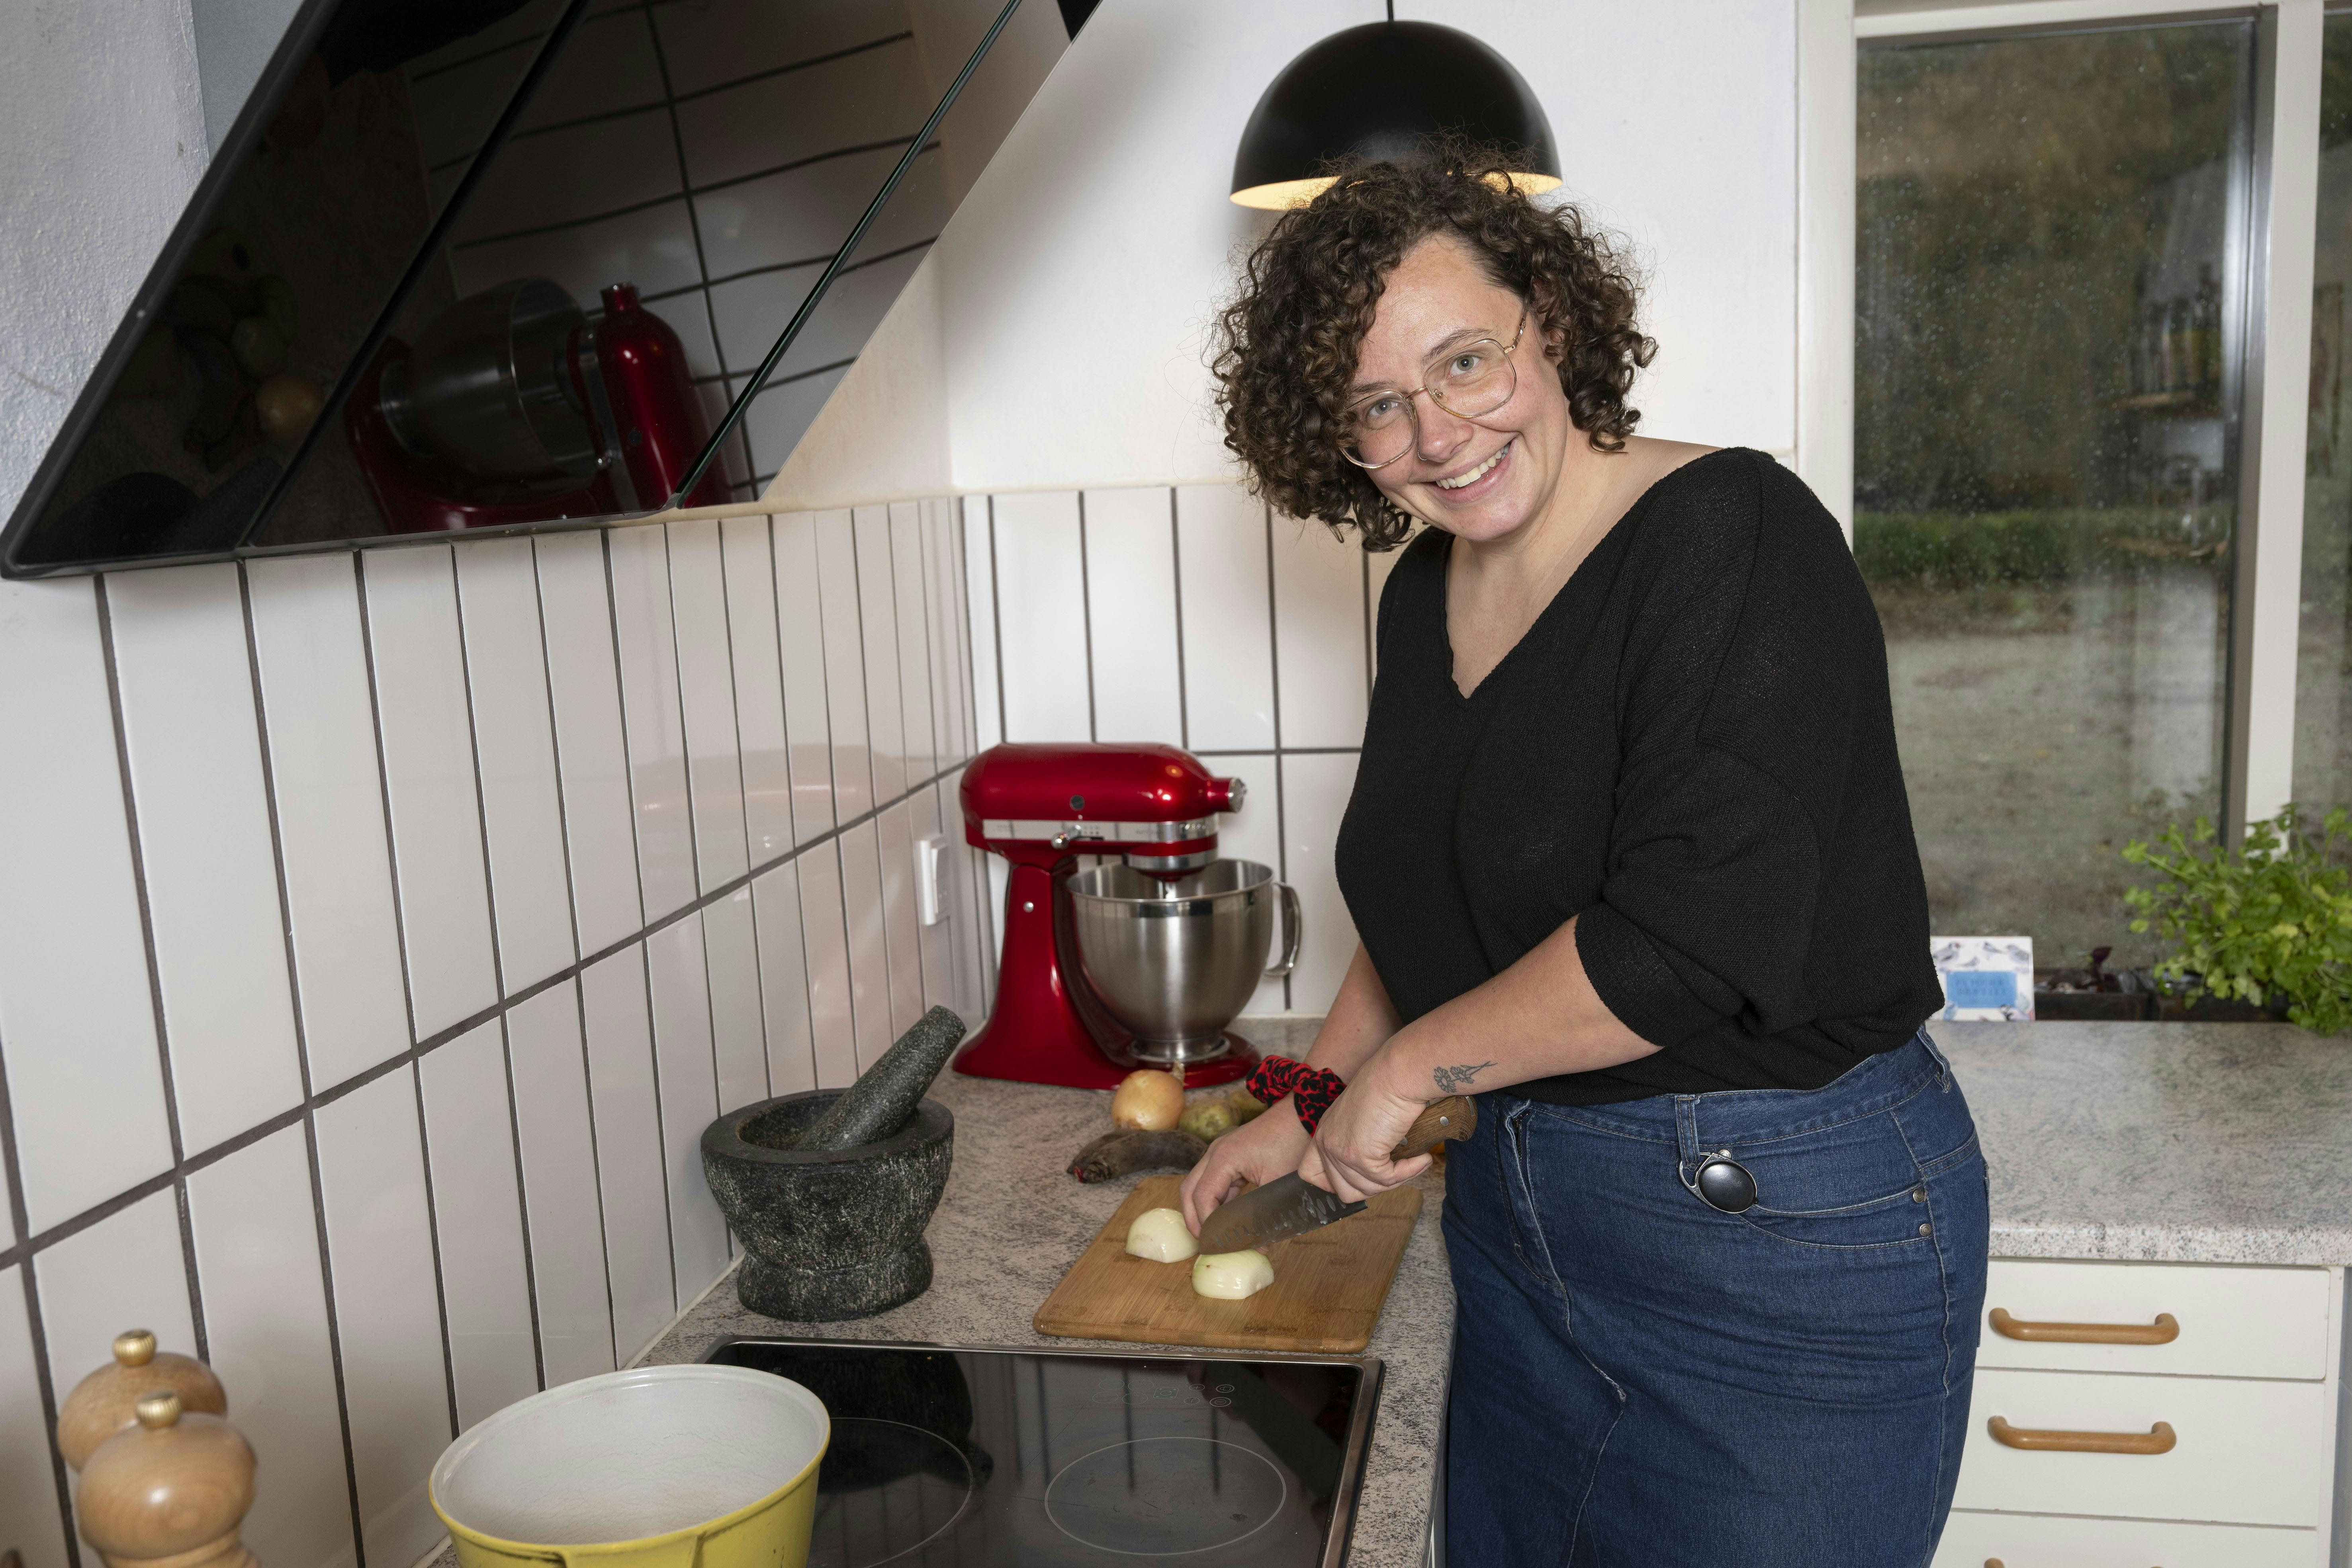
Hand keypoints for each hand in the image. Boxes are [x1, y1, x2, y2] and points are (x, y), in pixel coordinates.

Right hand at [1180, 1098, 1309, 1235]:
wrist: (1303, 1115)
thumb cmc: (1292, 1143)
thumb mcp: (1276, 1183)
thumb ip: (1261, 1213)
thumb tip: (1256, 1244)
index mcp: (1223, 1158)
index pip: (1202, 1198)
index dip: (1207, 1224)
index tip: (1218, 1244)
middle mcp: (1215, 1152)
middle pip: (1190, 1191)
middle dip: (1194, 1219)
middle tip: (1205, 1244)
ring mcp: (1221, 1152)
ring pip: (1200, 1186)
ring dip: (1205, 1210)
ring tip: (1216, 1236)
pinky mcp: (1230, 1155)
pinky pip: (1215, 1181)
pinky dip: (1218, 1201)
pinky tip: (1230, 1219)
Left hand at [1299, 1052, 1432, 1203]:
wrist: (1398, 1074)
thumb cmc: (1387, 1087)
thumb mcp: (1364, 1117)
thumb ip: (1360, 1142)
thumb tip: (1377, 1174)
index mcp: (1325, 1132)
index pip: (1309, 1173)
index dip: (1333, 1184)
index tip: (1360, 1179)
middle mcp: (1327, 1143)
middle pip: (1343, 1191)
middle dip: (1374, 1186)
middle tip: (1396, 1169)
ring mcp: (1341, 1152)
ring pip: (1367, 1189)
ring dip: (1395, 1179)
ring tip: (1413, 1159)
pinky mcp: (1360, 1156)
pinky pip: (1387, 1180)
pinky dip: (1408, 1171)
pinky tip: (1421, 1158)